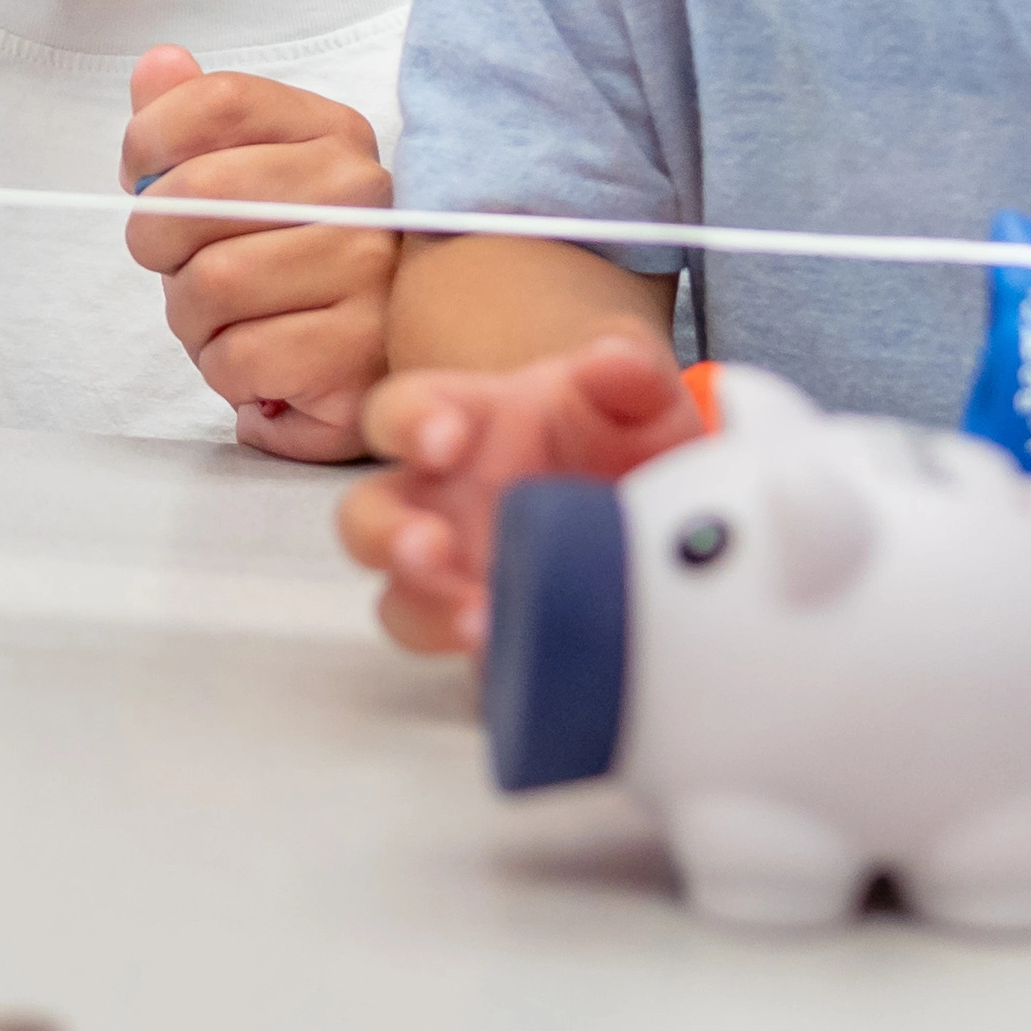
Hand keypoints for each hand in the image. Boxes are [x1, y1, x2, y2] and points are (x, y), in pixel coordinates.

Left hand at [120, 46, 396, 461]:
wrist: (359, 378)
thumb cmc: (286, 278)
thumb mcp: (238, 190)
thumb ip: (193, 122)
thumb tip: (158, 62)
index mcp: (333, 133)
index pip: (219, 100)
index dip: (150, 141)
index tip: (143, 181)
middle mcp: (364, 188)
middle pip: (198, 193)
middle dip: (160, 246)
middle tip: (185, 271)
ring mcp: (372, 269)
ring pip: (211, 283)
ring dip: (194, 320)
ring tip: (234, 325)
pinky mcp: (360, 350)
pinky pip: (236, 356)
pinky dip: (226, 371)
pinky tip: (264, 370)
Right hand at [337, 333, 700, 654]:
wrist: (664, 510)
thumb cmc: (622, 439)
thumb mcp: (638, 397)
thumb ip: (627, 369)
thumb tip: (611, 362)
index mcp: (462, 424)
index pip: (399, 413)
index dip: (407, 425)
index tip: (444, 441)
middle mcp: (442, 501)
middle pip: (366, 516)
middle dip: (385, 534)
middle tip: (429, 549)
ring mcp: (459, 574)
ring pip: (398, 600)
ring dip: (426, 612)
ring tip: (480, 623)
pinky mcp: (492, 634)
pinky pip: (466, 664)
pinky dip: (486, 668)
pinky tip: (522, 660)